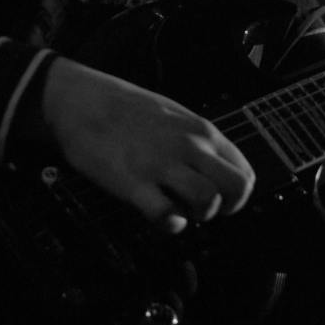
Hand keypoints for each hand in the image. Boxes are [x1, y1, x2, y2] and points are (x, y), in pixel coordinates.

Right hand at [36, 56, 254, 231]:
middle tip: (202, 209)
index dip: (236, 195)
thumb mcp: (175, 115)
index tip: (217, 198)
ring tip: (178, 209)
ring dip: (198, 215)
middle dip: (225, 208)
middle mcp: (189, 147)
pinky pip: (166, 215)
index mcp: (202, 131)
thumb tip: (213, 170)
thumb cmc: (125, 108)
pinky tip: (159, 214)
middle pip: (237, 189)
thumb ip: (198, 141)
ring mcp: (162, 164)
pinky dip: (169, 224)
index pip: (245, 172)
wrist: (79, 100)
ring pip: (207, 201)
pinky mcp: (134, 183)